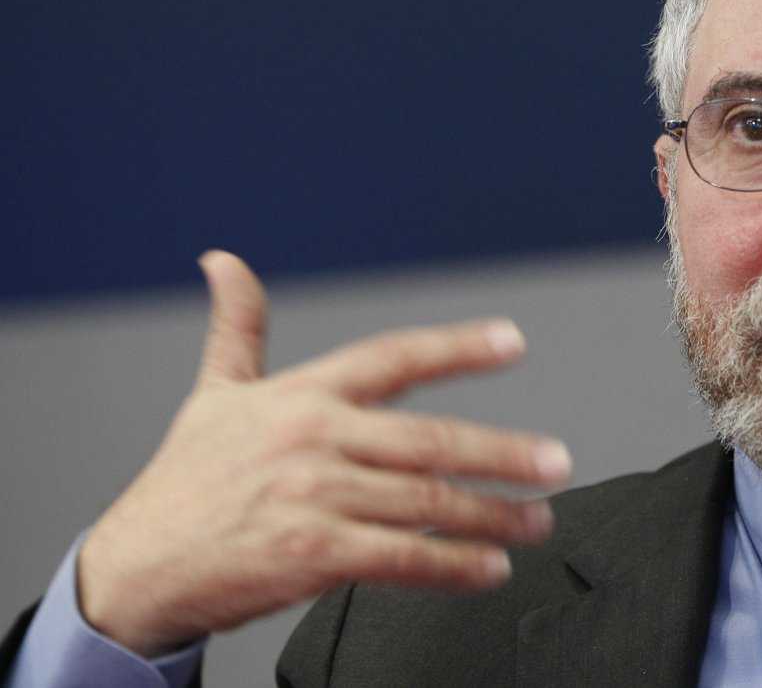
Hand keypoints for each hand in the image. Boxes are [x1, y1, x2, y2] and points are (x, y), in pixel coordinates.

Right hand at [77, 250, 571, 656]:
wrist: (136, 566)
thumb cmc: (185, 480)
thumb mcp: (214, 394)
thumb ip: (237, 328)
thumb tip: (224, 263)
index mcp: (301, 394)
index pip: (392, 356)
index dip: (456, 346)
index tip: (511, 341)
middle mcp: (314, 438)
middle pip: (429, 441)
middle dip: (502, 452)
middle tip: (554, 462)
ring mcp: (314, 497)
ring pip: (426, 503)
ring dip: (492, 516)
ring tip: (535, 521)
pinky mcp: (310, 556)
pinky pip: (401, 559)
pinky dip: (452, 565)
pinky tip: (487, 569)